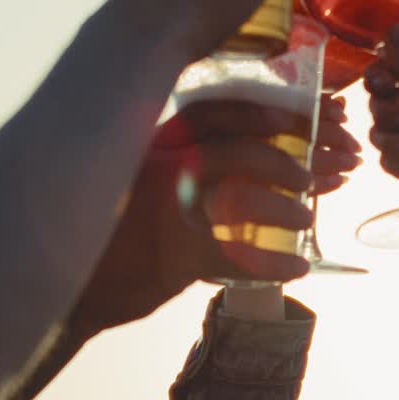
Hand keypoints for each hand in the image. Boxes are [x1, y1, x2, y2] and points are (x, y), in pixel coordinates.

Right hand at [68, 95, 359, 337]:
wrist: (74, 287)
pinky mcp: (173, 255)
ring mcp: (165, 210)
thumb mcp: (138, 183)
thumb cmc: (115, 235)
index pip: (213, 114)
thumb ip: (180, 165)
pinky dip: (275, 264)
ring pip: (242, 198)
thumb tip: (251, 157)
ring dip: (285, 207)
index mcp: (154, 145)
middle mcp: (159, 167)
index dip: (262, 112)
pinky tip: (298, 267)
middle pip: (240, 151)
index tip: (304, 116)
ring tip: (308, 218)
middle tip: (323, 173)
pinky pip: (238, 255)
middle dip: (292, 159)